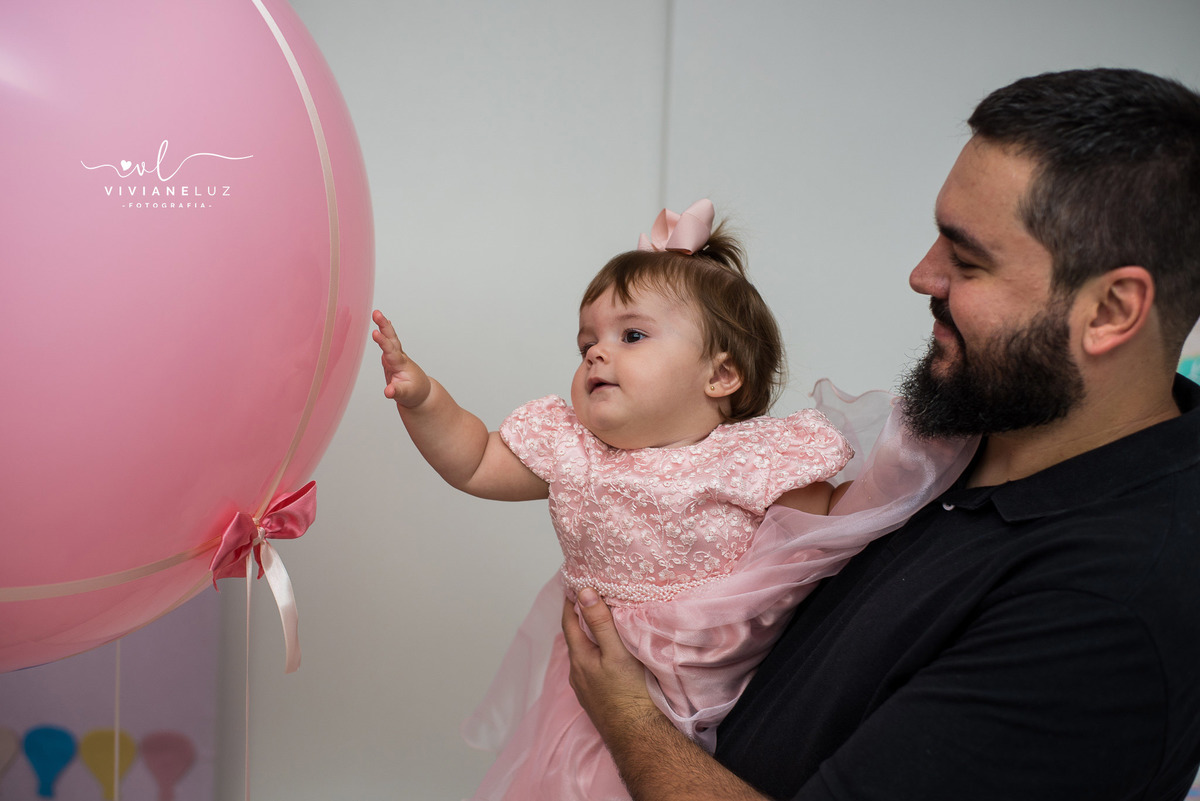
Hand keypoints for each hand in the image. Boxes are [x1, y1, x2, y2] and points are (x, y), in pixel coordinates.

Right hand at [371, 310, 431, 407]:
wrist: (421, 391)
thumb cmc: (413, 392)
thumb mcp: (405, 395)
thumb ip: (396, 392)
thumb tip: (388, 391)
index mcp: (400, 364)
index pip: (390, 351)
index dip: (383, 342)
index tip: (375, 333)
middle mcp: (398, 357)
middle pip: (391, 339)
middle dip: (384, 326)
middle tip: (377, 313)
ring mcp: (395, 356)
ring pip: (390, 338)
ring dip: (384, 325)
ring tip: (377, 313)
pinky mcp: (392, 357)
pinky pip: (389, 342)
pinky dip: (386, 331)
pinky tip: (384, 322)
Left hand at [562, 588, 658, 739]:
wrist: (639, 736)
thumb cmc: (630, 694)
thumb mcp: (616, 653)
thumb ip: (600, 623)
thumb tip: (583, 593)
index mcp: (579, 659)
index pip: (569, 622)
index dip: (571, 602)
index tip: (573, 584)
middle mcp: (578, 674)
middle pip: (574, 638)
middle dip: (579, 617)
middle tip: (587, 597)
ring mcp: (586, 689)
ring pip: (583, 654)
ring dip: (588, 637)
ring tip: (598, 622)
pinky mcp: (597, 699)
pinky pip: (592, 668)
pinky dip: (596, 653)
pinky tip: (607, 655)